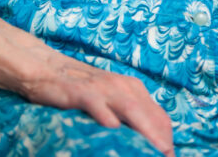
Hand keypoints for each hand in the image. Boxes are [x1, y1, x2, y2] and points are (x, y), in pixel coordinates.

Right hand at [21, 54, 173, 156]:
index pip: (160, 116)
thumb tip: (145, 141)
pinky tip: (113, 130)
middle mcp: (123, 87)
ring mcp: (103, 89)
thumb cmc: (81, 88)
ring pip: (131, 109)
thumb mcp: (110, 99)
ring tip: (155, 150)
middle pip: (150, 114)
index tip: (169, 156)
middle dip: (161, 139)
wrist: (47, 69)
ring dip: (146, 131)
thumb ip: (128, 116)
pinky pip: (98, 105)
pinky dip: (107, 118)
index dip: (167, 138)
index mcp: (133, 89)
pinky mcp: (81, 93)